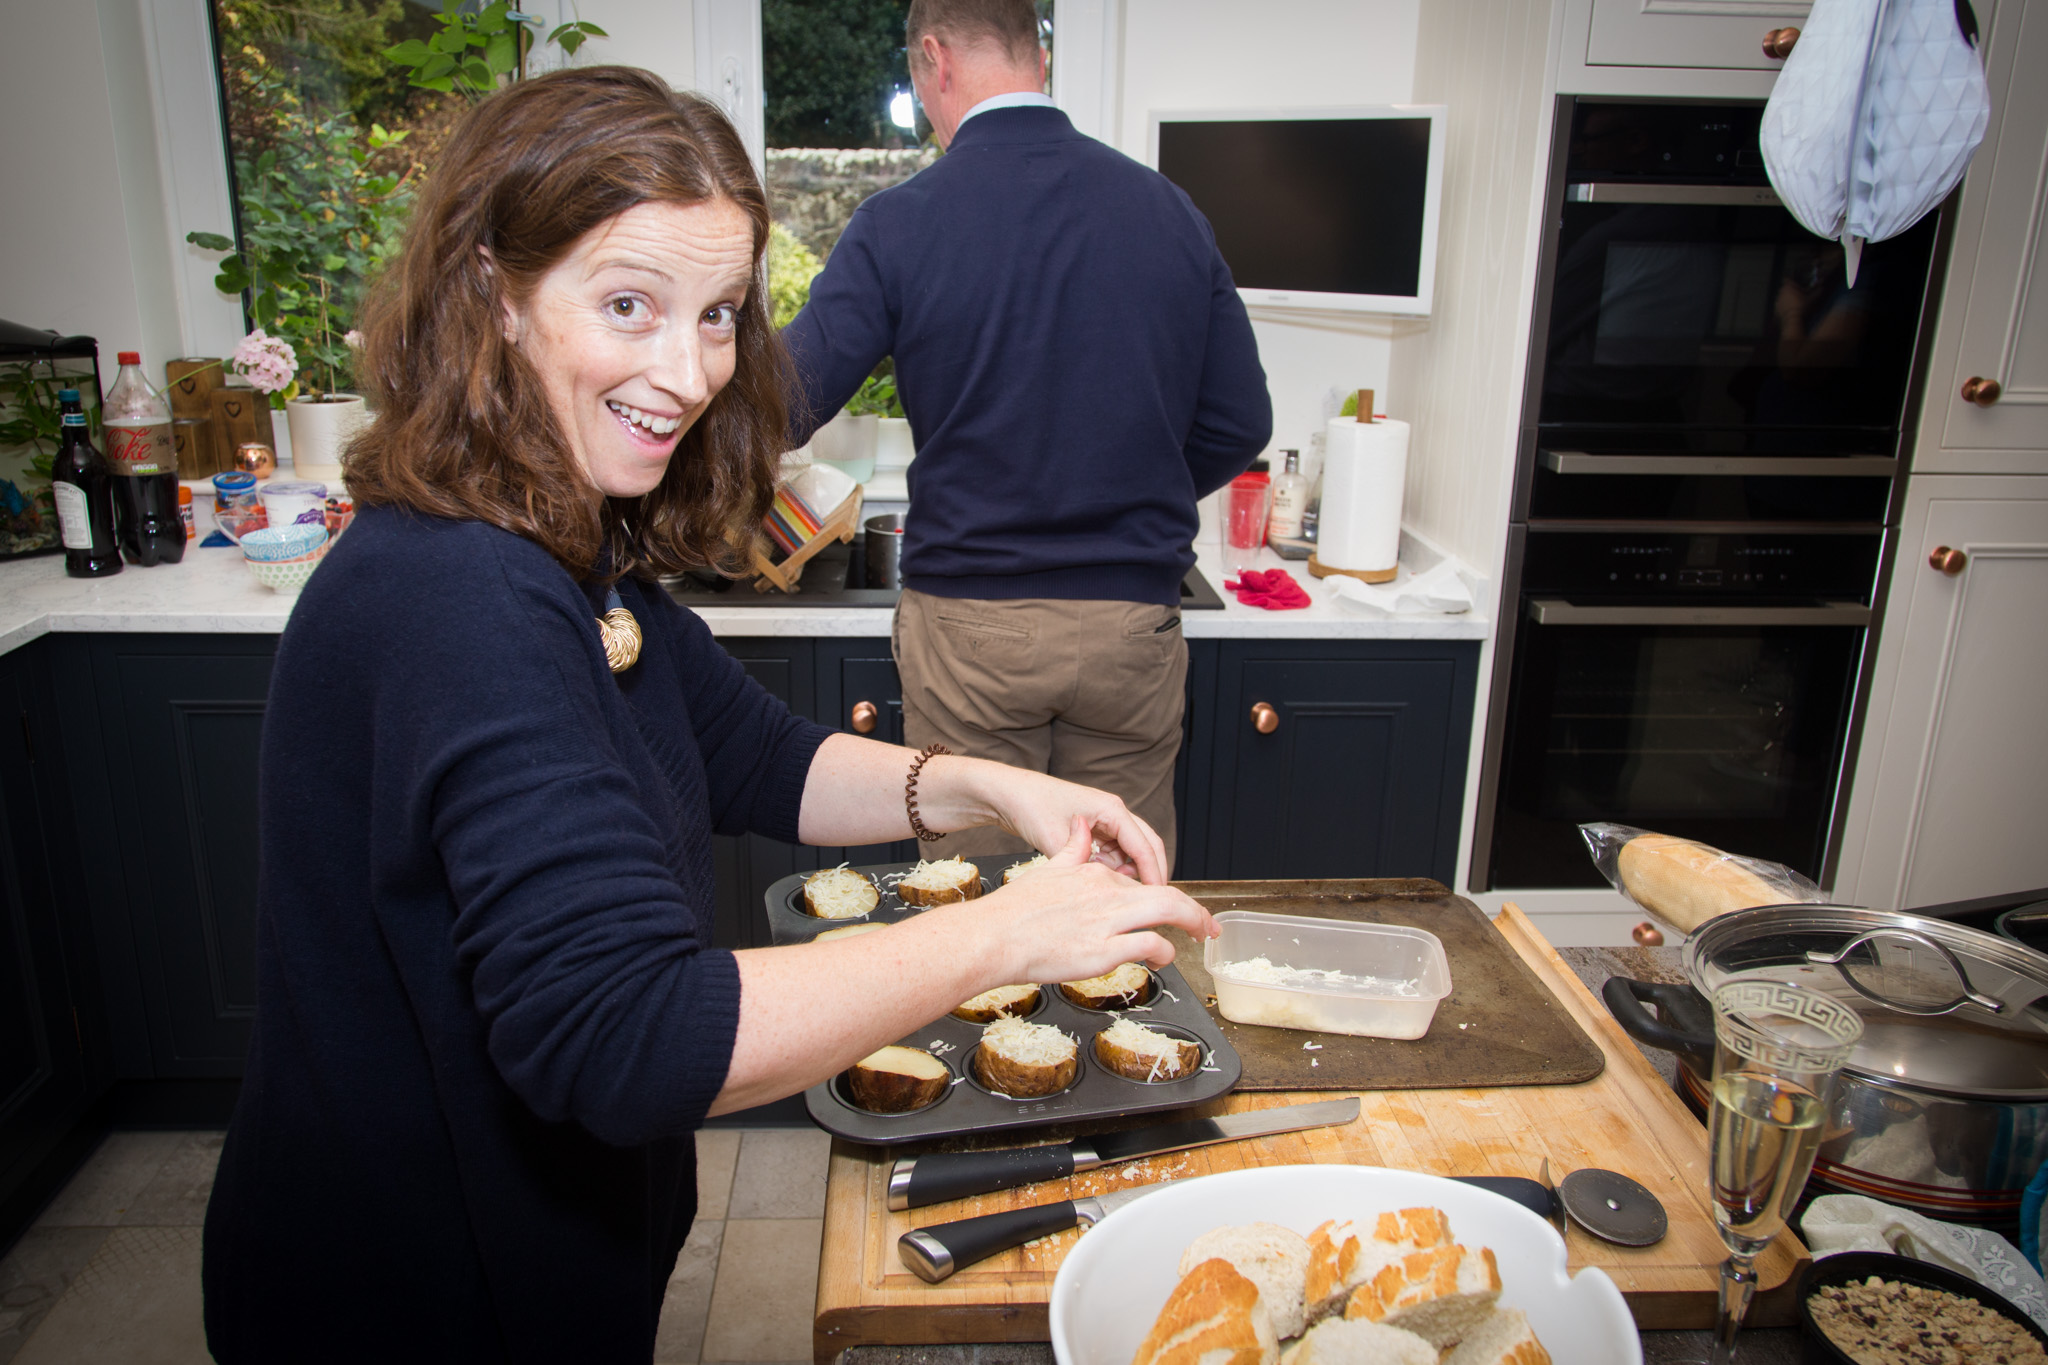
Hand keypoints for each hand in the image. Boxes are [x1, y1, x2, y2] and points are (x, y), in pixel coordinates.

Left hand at [952, 761, 1171, 884]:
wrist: (1007, 794)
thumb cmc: (1030, 805)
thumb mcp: (1053, 839)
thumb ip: (1079, 864)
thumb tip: (1101, 887)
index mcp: (1111, 809)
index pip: (1145, 845)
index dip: (1154, 873)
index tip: (1158, 897)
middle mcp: (1112, 813)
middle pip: (1145, 846)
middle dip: (1150, 874)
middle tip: (1148, 902)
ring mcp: (1103, 822)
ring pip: (1129, 853)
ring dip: (1127, 873)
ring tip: (1116, 895)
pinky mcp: (1092, 831)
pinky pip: (1112, 854)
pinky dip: (1111, 870)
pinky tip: (1099, 884)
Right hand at [958, 817, 1215, 985]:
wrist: (993, 936)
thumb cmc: (1013, 911)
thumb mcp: (1047, 869)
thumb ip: (1073, 850)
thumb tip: (1083, 827)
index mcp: (1095, 873)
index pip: (1140, 882)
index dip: (1162, 897)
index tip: (1173, 912)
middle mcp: (1107, 891)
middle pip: (1167, 894)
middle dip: (1196, 911)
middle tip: (1209, 926)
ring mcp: (1107, 919)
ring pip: (1168, 912)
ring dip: (1190, 925)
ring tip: (1198, 939)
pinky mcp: (1104, 948)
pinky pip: (1150, 945)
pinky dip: (1164, 952)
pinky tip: (1161, 960)